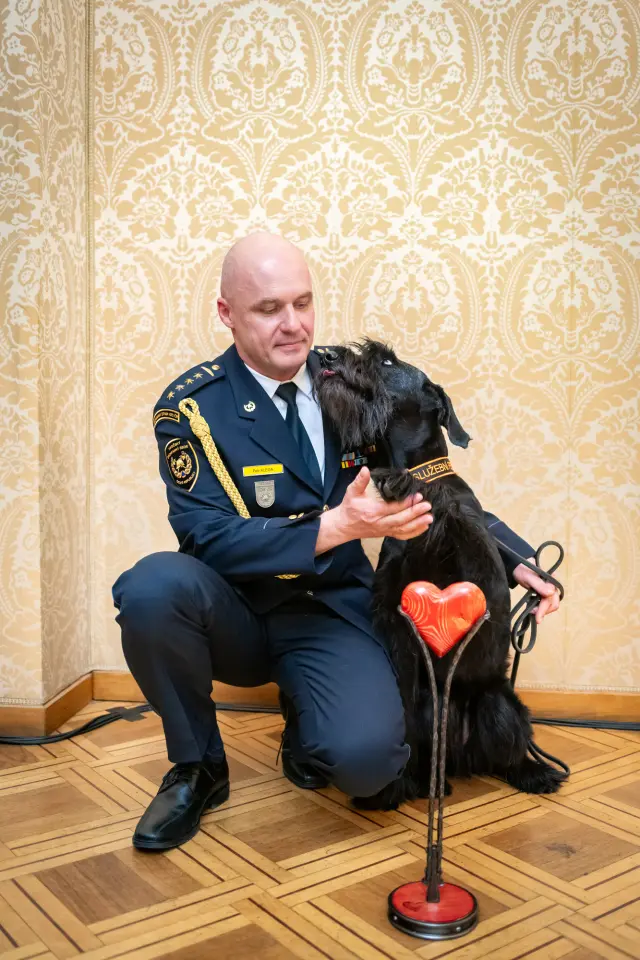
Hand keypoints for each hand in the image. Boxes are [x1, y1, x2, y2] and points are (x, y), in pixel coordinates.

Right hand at [315, 467, 432, 553]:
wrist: (344, 526)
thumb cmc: (349, 507)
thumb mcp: (351, 492)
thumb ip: (359, 481)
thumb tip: (365, 470)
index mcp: (373, 512)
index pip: (392, 508)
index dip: (406, 503)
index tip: (417, 496)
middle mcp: (380, 523)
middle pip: (400, 520)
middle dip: (415, 513)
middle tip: (427, 506)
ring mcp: (384, 530)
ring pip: (403, 530)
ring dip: (417, 524)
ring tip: (429, 518)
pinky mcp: (386, 534)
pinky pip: (401, 535)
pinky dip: (414, 533)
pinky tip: (424, 527)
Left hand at [513, 560, 560, 623]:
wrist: (518, 565)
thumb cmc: (522, 569)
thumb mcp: (528, 576)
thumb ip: (539, 584)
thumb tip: (551, 592)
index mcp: (551, 580)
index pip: (550, 599)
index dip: (544, 609)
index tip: (537, 619)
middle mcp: (553, 585)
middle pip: (553, 603)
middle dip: (544, 611)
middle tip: (532, 614)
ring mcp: (550, 588)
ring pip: (551, 604)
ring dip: (543, 609)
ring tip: (531, 610)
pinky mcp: (546, 591)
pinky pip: (547, 602)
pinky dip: (541, 606)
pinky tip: (533, 606)